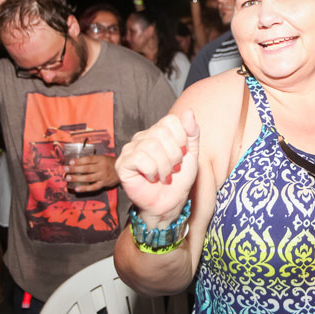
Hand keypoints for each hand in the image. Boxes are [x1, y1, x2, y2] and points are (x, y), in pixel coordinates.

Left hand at [64, 154, 119, 192]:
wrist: (123, 170)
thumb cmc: (110, 163)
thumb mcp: (103, 158)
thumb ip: (93, 160)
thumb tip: (77, 161)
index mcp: (101, 159)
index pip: (88, 159)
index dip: (78, 160)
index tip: (70, 162)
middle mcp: (102, 168)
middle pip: (86, 168)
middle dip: (74, 169)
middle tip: (66, 169)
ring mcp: (103, 176)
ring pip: (88, 178)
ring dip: (77, 178)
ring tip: (68, 178)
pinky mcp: (104, 184)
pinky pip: (93, 187)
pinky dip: (84, 188)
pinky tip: (77, 188)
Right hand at [115, 109, 198, 226]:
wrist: (170, 202)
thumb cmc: (179, 179)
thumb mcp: (192, 153)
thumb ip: (192, 132)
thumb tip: (188, 111)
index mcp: (159, 132)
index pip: (170, 120)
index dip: (181, 138)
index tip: (183, 154)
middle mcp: (143, 137)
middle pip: (162, 133)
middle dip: (174, 155)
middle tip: (174, 168)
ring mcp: (130, 149)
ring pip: (151, 146)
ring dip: (164, 166)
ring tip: (165, 176)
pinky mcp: (122, 164)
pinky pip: (140, 158)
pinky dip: (152, 171)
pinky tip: (152, 178)